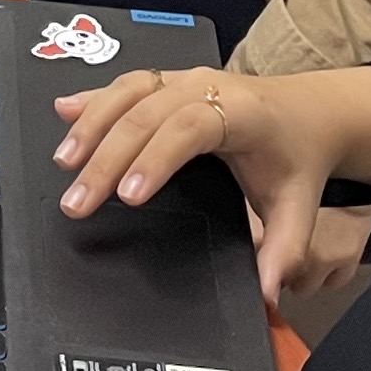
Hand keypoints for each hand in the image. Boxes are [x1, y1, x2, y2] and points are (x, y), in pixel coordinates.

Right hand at [47, 62, 370, 310]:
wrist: (306, 111)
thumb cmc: (296, 154)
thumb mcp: (298, 204)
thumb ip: (285, 249)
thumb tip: (267, 291)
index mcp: (242, 112)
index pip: (190, 128)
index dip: (156, 158)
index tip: (128, 195)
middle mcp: (206, 86)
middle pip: (146, 113)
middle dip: (106, 157)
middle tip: (79, 200)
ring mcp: (182, 79)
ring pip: (128, 92)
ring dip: (91, 125)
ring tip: (65, 164)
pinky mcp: (165, 80)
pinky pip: (124, 85)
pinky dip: (92, 99)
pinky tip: (63, 112)